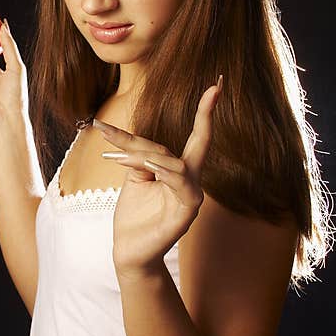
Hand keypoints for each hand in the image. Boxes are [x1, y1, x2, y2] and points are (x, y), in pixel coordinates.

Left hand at [98, 75, 223, 278]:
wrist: (128, 252)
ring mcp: (191, 198)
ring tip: (119, 153)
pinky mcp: (185, 214)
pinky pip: (180, 185)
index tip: (217, 84)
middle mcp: (191, 182)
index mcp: (180, 172)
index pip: (196, 138)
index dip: (206, 112)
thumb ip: (138, 157)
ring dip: (147, 155)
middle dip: (200, 118)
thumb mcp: (134, 179)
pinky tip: (150, 165)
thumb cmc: (133, 216)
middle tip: (184, 99)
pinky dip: (164, 171)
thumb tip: (132, 140)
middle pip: (191, 145)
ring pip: (177, 164)